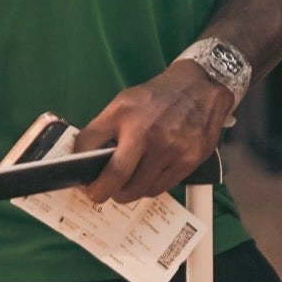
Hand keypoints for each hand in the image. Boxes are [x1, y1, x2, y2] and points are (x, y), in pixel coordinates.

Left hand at [74, 64, 234, 206]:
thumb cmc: (158, 97)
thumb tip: (86, 157)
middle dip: (100, 192)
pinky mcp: (188, 161)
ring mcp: (169, 149)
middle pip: (115, 177)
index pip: (89, 145)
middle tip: (96, 194)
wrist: (202, 87)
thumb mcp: (125, 101)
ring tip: (123, 186)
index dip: (79, 164)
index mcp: (124, 113)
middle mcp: (146, 132)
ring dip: (125, 193)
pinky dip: (147, 188)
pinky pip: (160, 188)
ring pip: (138, 189)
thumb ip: (106, 127)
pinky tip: (145, 179)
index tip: (80, 175)